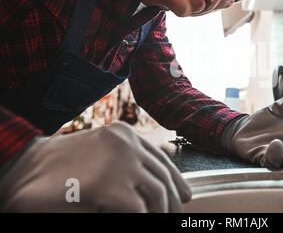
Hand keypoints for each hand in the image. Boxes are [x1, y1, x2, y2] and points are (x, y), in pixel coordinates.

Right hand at [0, 122, 190, 211]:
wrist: (22, 170)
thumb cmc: (59, 169)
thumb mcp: (101, 158)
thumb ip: (126, 164)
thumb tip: (154, 187)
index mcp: (124, 134)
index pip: (162, 159)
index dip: (177, 180)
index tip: (185, 196)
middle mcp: (126, 143)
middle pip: (163, 177)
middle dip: (173, 201)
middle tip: (175, 217)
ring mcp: (120, 162)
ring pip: (157, 194)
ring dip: (161, 214)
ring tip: (160, 223)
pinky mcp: (110, 185)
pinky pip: (140, 211)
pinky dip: (144, 220)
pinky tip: (142, 222)